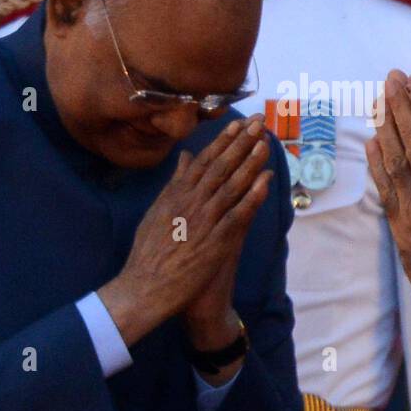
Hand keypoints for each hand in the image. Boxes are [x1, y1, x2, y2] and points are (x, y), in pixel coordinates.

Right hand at [98, 114, 272, 345]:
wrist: (145, 287)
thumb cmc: (148, 252)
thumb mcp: (157, 211)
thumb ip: (173, 184)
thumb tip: (184, 158)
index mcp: (175, 195)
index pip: (202, 161)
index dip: (222, 141)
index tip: (238, 124)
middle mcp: (190, 202)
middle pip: (220, 166)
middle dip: (240, 143)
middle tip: (258, 123)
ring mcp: (203, 221)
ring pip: (231, 185)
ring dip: (250, 162)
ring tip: (265, 143)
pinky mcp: (215, 242)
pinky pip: (238, 214)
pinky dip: (253, 195)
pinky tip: (266, 180)